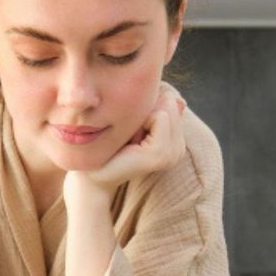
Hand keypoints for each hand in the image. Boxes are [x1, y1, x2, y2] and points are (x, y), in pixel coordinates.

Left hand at [70, 83, 187, 195]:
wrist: (94, 174)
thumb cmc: (110, 144)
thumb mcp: (135, 121)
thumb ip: (157, 107)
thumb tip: (181, 101)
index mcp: (176, 142)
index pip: (172, 101)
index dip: (148, 105)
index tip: (133, 127)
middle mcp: (178, 149)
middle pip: (171, 102)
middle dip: (147, 109)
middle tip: (130, 134)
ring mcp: (172, 153)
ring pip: (167, 107)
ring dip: (143, 116)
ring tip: (131, 138)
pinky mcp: (161, 153)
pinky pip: (160, 116)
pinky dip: (142, 121)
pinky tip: (131, 141)